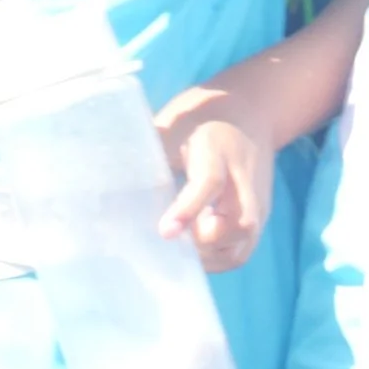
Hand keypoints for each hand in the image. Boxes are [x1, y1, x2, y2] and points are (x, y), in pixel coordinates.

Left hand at [157, 89, 274, 272]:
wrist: (253, 111)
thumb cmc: (204, 117)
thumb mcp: (175, 121)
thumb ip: (150, 149)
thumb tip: (106, 180)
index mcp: (218, 149)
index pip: (209, 183)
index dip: (187, 210)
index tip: (164, 231)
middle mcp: (244, 179)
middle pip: (239, 224)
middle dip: (205, 243)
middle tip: (171, 238)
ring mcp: (258, 200)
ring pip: (242, 243)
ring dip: (210, 254)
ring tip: (180, 245)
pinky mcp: (261, 215)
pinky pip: (242, 250)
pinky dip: (217, 257)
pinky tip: (194, 248)